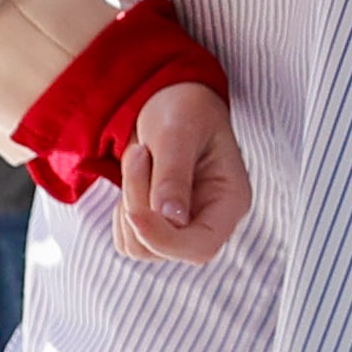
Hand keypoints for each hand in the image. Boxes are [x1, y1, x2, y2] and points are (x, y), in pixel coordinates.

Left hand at [113, 82, 250, 265]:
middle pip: (164, 248)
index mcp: (231, 200)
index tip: (133, 212)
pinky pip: (127, 239)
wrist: (171, 103)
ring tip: (139, 158)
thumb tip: (171, 218)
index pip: (202, 246)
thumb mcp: (177, 134)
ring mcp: (184, 227)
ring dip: (127, 202)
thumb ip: (173, 175)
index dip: (164, 239)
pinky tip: (137, 178)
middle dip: (139, 208)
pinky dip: (121, 211)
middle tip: (138, 153)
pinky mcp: (160, 227)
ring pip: (139, 245)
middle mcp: (212, 220)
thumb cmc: (184, 110)